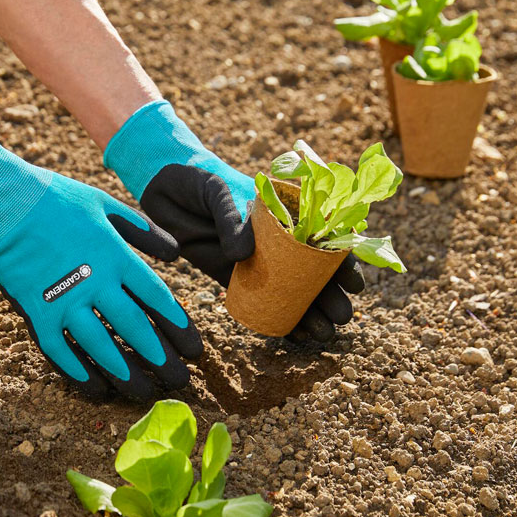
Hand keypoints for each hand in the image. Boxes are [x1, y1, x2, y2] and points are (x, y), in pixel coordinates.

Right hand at [0, 125, 201, 398]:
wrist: (1, 202)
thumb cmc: (55, 198)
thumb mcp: (106, 205)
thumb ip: (143, 231)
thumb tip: (175, 255)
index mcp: (115, 256)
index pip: (156, 298)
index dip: (178, 327)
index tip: (195, 349)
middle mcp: (94, 283)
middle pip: (135, 329)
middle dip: (161, 358)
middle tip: (179, 381)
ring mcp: (63, 301)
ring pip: (100, 347)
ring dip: (125, 374)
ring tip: (144, 392)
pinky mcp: (35, 312)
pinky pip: (59, 351)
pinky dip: (77, 372)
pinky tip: (95, 388)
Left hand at [104, 101, 362, 341]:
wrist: (164, 185)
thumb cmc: (198, 180)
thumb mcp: (217, 192)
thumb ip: (232, 220)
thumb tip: (243, 255)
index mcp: (284, 212)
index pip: (323, 237)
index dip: (342, 260)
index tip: (352, 282)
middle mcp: (276, 239)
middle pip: (312, 270)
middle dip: (330, 295)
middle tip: (340, 317)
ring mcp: (255, 259)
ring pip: (291, 290)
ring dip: (309, 312)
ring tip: (323, 334)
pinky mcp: (231, 276)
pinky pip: (260, 300)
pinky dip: (277, 317)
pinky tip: (294, 336)